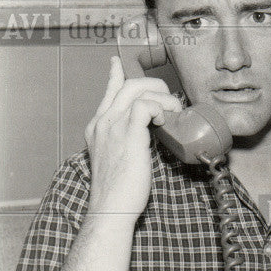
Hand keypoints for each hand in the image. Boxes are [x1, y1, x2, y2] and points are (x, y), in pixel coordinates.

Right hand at [85, 56, 181, 218]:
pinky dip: (160, 108)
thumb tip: (148, 133)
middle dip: (154, 85)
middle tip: (169, 100)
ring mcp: (113, 126)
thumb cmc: (119, 191)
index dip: (116, 74)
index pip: (109, 91)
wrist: (111, 208)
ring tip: (172, 112)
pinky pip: (146, 105)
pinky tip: (166, 120)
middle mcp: (103, 122)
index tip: (118, 62)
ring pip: (138, 89)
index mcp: (98, 127)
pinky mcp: (128, 135)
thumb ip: (128, 140)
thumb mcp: (119, 158)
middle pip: (128, 84)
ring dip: (162, 96)